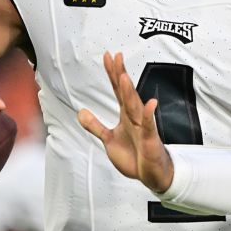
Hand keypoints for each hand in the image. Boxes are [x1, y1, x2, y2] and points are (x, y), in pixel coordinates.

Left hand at [77, 51, 173, 192]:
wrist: (151, 174)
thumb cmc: (134, 156)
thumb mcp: (109, 140)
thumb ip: (95, 126)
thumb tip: (80, 112)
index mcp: (126, 115)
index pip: (118, 90)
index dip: (112, 73)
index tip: (108, 56)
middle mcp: (135, 116)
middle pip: (126, 92)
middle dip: (120, 74)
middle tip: (116, 56)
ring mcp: (143, 126)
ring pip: (135, 106)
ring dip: (129, 92)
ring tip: (124, 77)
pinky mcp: (150, 139)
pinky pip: (149, 125)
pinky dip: (148, 115)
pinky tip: (150, 104)